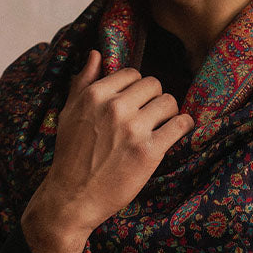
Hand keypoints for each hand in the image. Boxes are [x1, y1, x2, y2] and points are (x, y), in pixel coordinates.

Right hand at [21, 48, 194, 252]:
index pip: (132, 73)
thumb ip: (83, 82)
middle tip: (149, 117)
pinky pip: (180, 124)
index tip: (135, 104)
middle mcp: (115, 107)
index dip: (136, 89)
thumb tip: (96, 54)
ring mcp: (133, 129)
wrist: (72, 198)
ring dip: (169, 113)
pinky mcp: (149, 150)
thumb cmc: (70, 156)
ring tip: (161, 127)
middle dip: (154, 99)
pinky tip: (177, 132)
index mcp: (95, 95)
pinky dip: (184, 127)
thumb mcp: (68, 114)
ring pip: (169, 102)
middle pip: (154, 85)